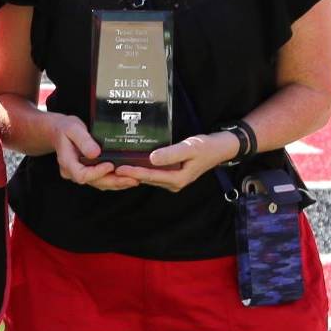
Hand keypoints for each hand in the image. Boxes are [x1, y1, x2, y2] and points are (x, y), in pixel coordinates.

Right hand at [49, 112, 139, 189]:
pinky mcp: (89, 172)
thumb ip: (83, 141)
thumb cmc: (66, 129)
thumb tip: (96, 153)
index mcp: (67, 162)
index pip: (82, 175)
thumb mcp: (73, 129)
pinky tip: (128, 177)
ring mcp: (81, 173)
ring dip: (117, 183)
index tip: (111, 165)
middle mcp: (73, 172)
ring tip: (134, 180)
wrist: (60, 132)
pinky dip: (115, 179)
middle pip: (94, 182)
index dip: (97, 172)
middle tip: (132, 179)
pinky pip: (102, 179)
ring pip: (100, 183)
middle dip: (114, 181)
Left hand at [115, 132, 234, 191]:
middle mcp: (173, 183)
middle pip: (147, 178)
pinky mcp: (171, 174)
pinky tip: (132, 161)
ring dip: (134, 171)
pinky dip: (142, 168)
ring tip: (116, 165)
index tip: (119, 168)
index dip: (134, 172)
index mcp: (177, 180)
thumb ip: (171, 154)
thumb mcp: (190, 148)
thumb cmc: (206, 147)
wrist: (220, 148)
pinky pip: (153, 172)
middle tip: (110, 168)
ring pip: (149, 176)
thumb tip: (152, 158)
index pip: (150, 176)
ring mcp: (171, 180)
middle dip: (129, 174)